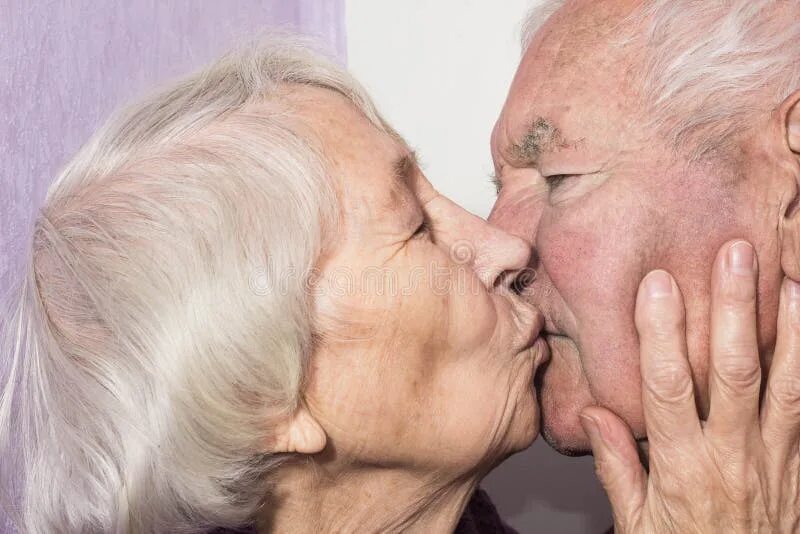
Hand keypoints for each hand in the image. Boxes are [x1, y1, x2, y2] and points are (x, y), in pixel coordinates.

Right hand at [580, 240, 799, 532]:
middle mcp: (732, 455)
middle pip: (735, 372)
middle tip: (733, 256)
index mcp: (682, 466)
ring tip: (788, 278)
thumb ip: (617, 465)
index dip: (661, 334)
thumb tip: (596, 413)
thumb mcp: (638, 523)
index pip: (668, 387)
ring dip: (789, 328)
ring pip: (786, 384)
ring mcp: (774, 457)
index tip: (657, 287)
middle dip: (733, 309)